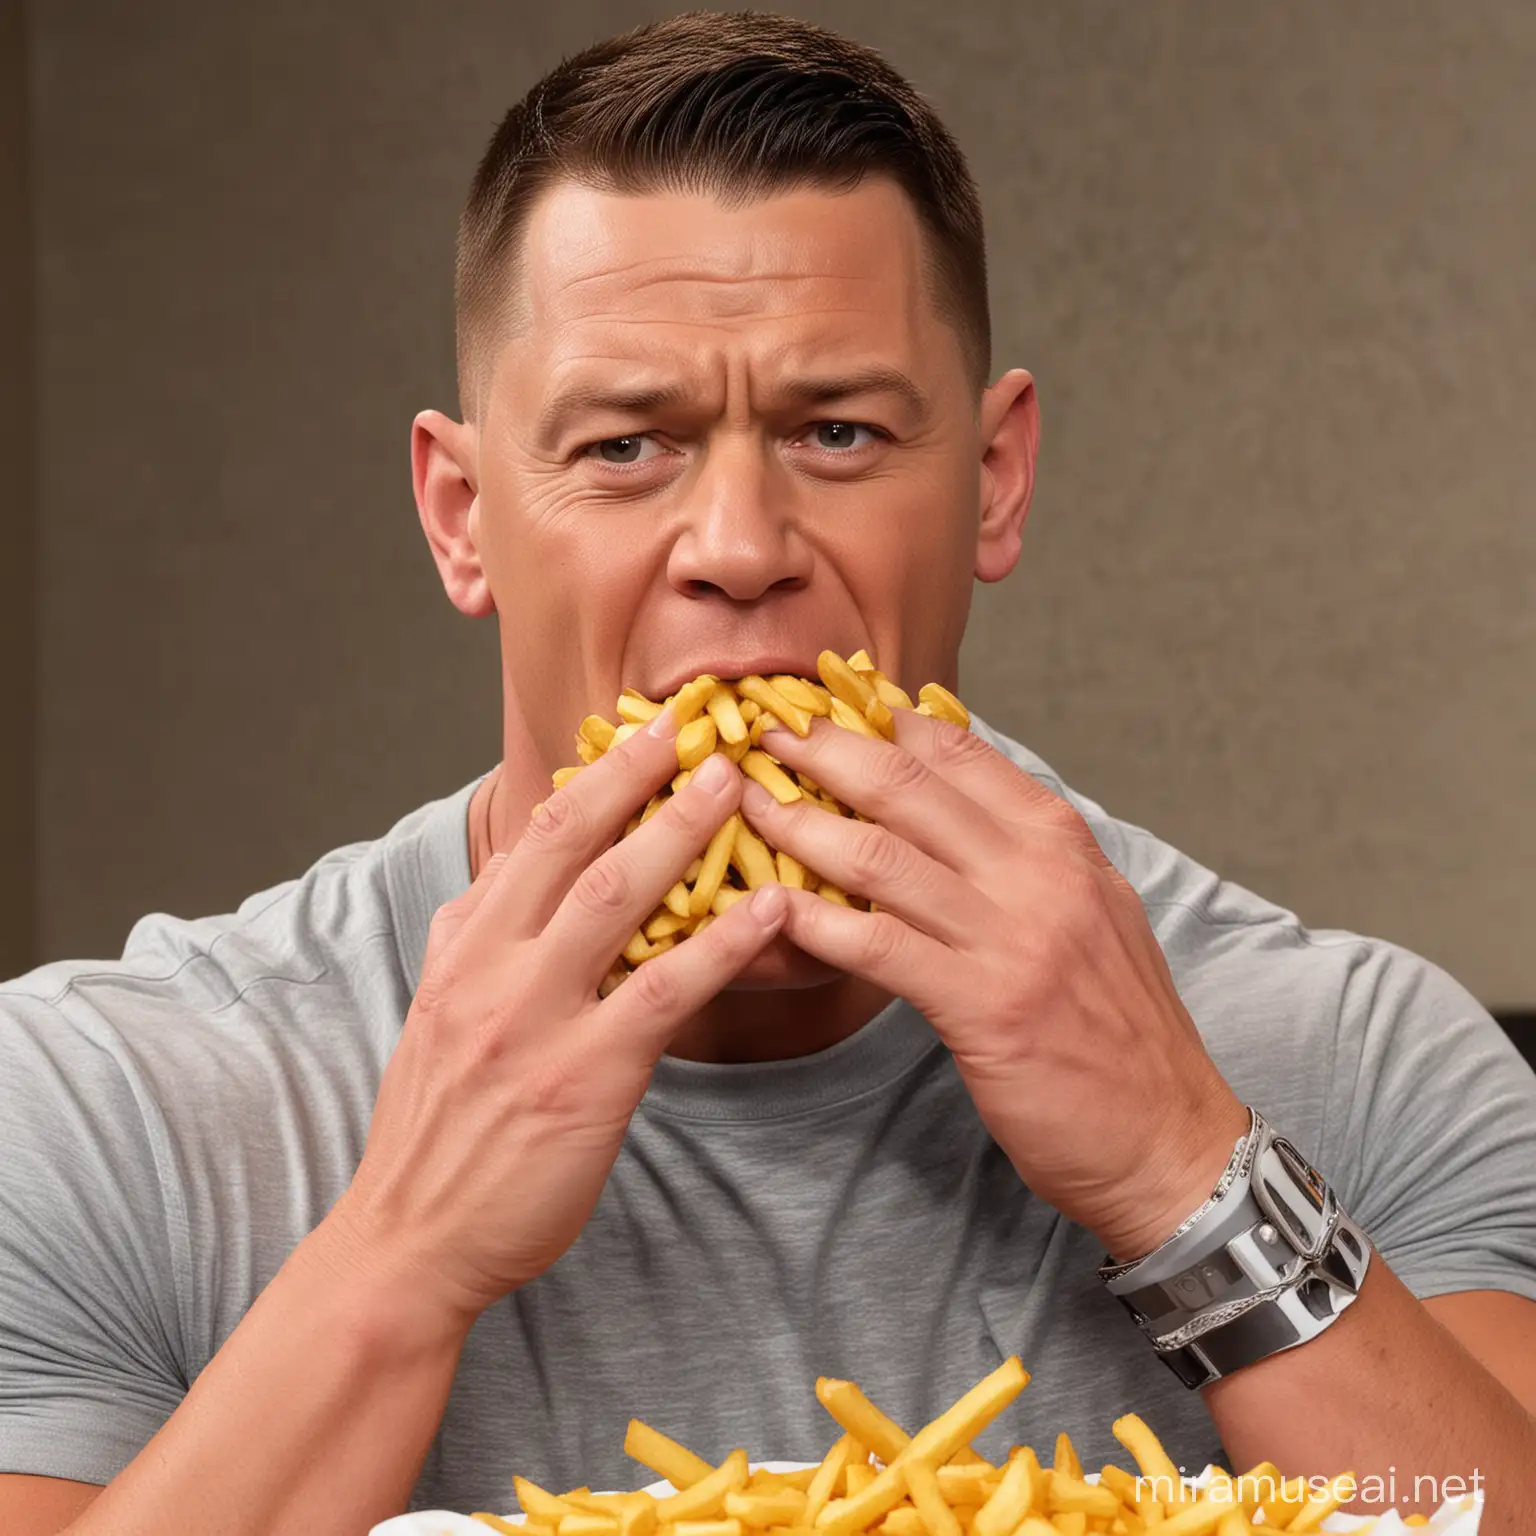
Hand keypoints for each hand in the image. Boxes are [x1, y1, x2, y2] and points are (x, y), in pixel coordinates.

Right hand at [330, 714, 786, 1324]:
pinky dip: (721, 941)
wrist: (410, 1238)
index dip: (597, 774)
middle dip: (639, 774)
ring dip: (682, 832)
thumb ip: (473, 936)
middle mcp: (494, 966)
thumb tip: (506, 873)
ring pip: (618, 898)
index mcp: (463, 944)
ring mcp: (538, 1018)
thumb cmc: (435, 1128)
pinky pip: (664, 991)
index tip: (645, 731)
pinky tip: (769, 908)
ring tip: (736, 785)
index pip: (536, 834)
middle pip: (573, 842)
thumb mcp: (435, 1010)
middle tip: (699, 725)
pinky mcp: (586, 1075)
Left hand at [742, 712, 1248, 1261]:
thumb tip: (950, 805)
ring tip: (742, 807)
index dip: (879, 719)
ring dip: (800, 824)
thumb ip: (1022, 854)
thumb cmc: (1118, 1027)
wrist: (1170, 1136)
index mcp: (1060, 840)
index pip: (958, 750)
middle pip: (908, 785)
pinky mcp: (983, 1005)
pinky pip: (879, 946)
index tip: (820, 703)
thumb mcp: (1089, 910)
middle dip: (824, 749)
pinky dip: (816, 922)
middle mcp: (1038, 871)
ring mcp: (1012, 935)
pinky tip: (770, 909)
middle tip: (762, 732)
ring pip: (881, 856)